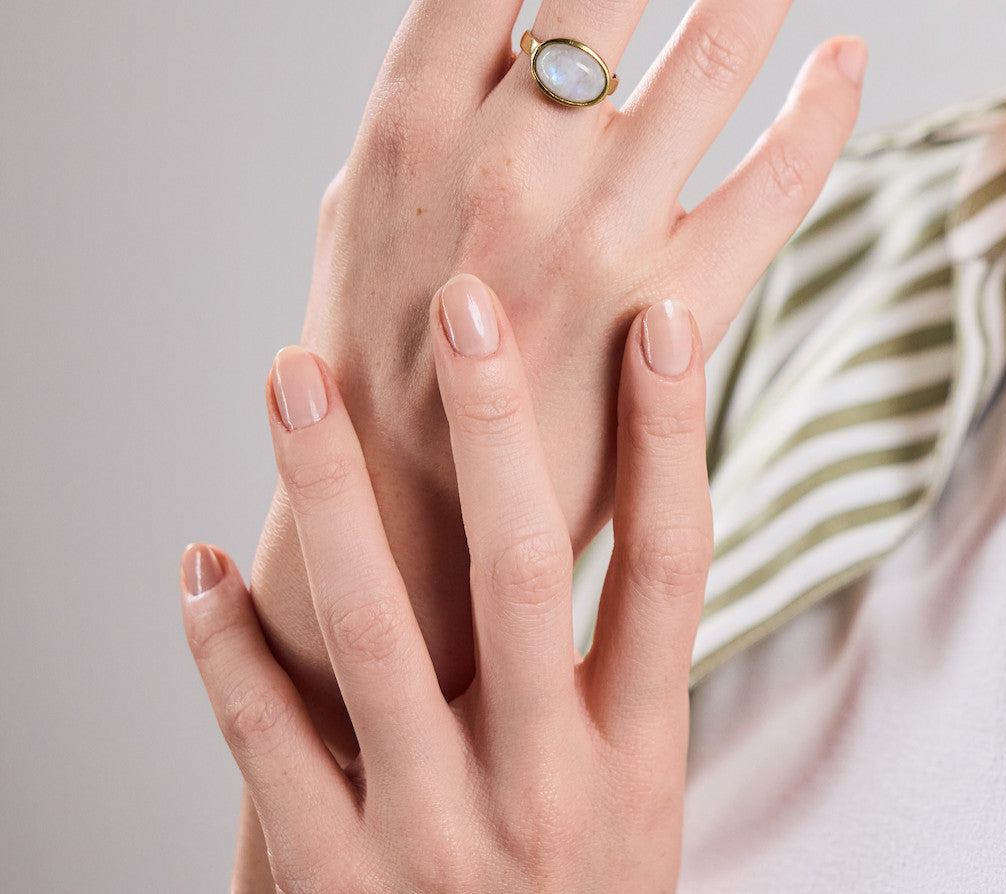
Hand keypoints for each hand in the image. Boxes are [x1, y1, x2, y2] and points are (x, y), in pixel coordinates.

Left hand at [184, 279, 711, 892]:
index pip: (674, 566)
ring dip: (328, 495)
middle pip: (525, 573)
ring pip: (374, 635)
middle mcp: (547, 787)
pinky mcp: (339, 887)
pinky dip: (225, 650)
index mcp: (639, 754)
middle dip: (493, 427)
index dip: (672, 437)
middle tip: (460, 304)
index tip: (657, 318)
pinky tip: (196, 563)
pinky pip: (268, 747)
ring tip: (293, 378)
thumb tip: (600, 498)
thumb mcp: (638, 791)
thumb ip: (621, 665)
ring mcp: (434, 838)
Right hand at [252, 0, 865, 736]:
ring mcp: (599, 237)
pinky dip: (820, 117)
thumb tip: (493, 4)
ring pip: (715, 54)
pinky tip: (848, 59)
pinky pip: (773, 190)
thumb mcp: (366, 209)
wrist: (420, 521)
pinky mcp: (673, 313)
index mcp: (413, 119)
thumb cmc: (377, 359)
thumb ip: (431, 106)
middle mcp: (506, 161)